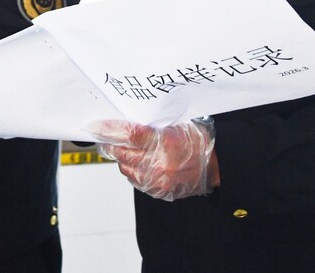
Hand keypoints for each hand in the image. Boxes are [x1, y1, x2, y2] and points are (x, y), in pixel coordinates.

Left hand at [94, 118, 216, 200]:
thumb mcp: (177, 124)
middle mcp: (159, 164)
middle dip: (113, 144)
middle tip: (108, 137)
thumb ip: (152, 126)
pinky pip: (136, 181)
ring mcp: (158, 180)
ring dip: (123, 158)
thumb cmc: (198, 140)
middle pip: (122, 153)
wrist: (217, 165)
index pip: (129, 135)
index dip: (110, 129)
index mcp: (165, 143)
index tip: (97, 125)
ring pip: (126, 168)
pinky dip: (133, 171)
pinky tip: (139, 162)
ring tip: (128, 149)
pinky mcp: (159, 191)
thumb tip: (125, 123)